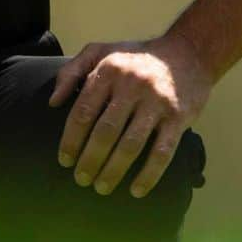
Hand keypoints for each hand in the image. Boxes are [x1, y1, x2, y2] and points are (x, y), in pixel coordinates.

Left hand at [50, 33, 213, 197]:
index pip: (83, 111)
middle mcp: (132, 86)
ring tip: (101, 187)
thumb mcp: (100, 51)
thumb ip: (71, 71)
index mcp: (109, 70)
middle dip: (89, 160)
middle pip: (105, 132)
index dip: (71, 140)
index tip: (64, 160)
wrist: (189, 52)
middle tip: (81, 179)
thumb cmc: (136, 56)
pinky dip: (148, 175)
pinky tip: (136, 190)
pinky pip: (162, 152)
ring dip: (113, 171)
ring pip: (130, 145)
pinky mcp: (178, 118)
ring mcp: (157, 103)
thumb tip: (52, 102)